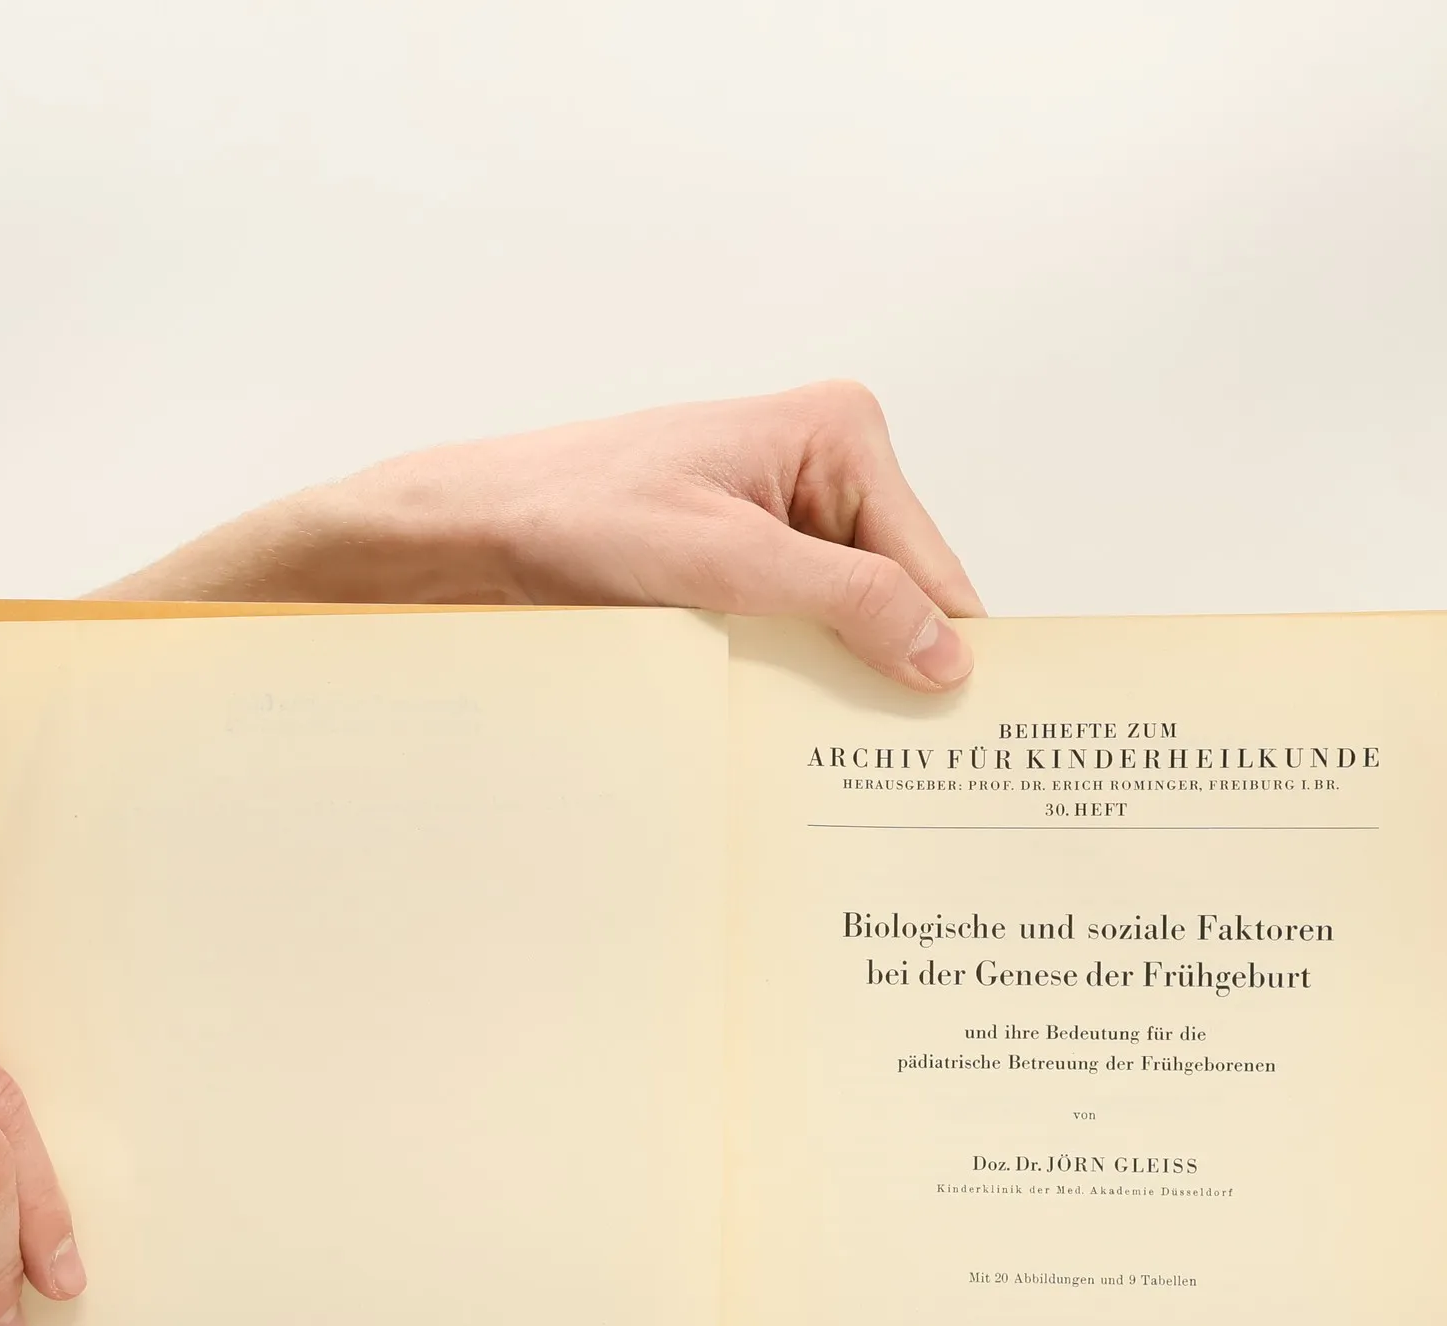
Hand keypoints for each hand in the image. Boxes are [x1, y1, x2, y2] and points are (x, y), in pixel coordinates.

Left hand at [101, 382, 986, 691]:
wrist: (474, 531)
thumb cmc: (578, 513)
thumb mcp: (725, 561)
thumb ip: (847, 600)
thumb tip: (947, 656)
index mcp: (839, 433)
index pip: (933, 566)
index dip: (951, 654)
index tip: (971, 740)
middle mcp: (824, 466)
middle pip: (901, 594)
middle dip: (895, 669)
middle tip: (909, 770)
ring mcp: (786, 515)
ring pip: (854, 621)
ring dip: (840, 679)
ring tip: (841, 752)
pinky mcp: (747, 559)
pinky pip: (804, 627)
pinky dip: (799, 674)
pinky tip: (788, 720)